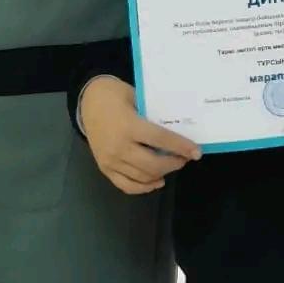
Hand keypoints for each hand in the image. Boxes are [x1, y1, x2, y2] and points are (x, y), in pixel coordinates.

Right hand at [81, 76, 200, 195]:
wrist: (87, 102)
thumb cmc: (114, 95)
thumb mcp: (135, 96)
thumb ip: (152, 113)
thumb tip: (176, 127)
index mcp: (128, 126)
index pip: (160, 139)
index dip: (180, 146)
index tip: (196, 151)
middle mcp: (119, 147)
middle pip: (152, 164)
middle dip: (174, 163)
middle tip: (185, 157)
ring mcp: (110, 161)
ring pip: (142, 177)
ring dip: (161, 174)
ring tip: (173, 165)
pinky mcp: (105, 169)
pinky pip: (126, 185)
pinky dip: (143, 187)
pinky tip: (156, 181)